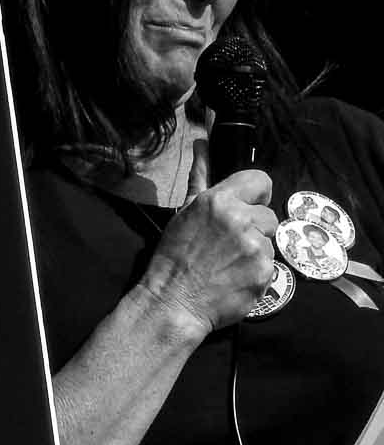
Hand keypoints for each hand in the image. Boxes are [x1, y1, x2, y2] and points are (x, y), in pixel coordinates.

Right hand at [140, 138, 277, 335]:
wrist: (174, 301)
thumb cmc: (174, 256)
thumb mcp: (184, 211)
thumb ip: (200, 176)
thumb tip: (202, 143)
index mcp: (219, 201)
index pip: (260, 180)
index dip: (254, 195)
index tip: (244, 208)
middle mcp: (240, 220)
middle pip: (267, 215)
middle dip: (253, 229)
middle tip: (228, 244)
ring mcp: (255, 248)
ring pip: (269, 241)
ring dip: (255, 251)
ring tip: (229, 262)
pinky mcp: (265, 273)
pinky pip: (271, 265)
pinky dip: (256, 272)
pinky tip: (235, 277)